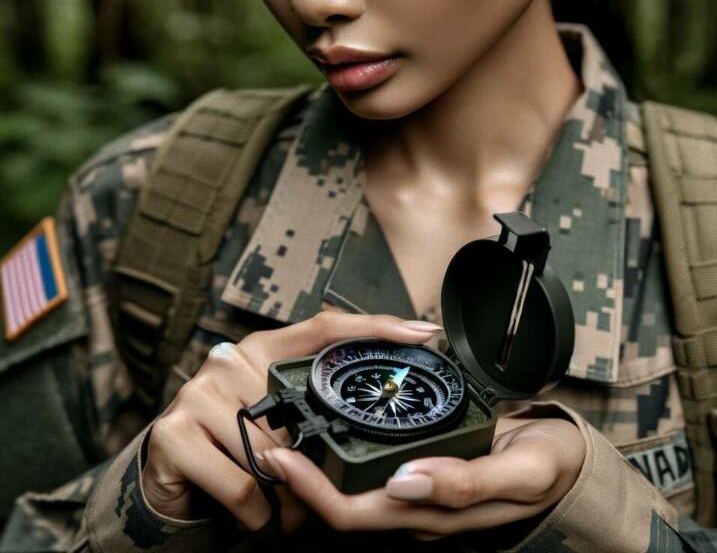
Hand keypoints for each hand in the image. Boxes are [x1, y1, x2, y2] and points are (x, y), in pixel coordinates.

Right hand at [141, 312, 442, 532]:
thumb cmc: (233, 440)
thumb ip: (309, 402)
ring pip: (272, 456)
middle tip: (316, 490)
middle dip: (315, 463)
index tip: (423, 331)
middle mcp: (230, 360)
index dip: (375, 327)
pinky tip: (253, 514)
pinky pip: (241, 486)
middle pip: (300, 413)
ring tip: (283, 508)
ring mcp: (199, 393)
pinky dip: (256, 514)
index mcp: (262, 349)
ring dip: (287, 497)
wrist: (169, 471)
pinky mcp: (175, 433)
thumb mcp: (274, 413)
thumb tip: (375, 408)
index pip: (324, 328)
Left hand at [254, 415, 584, 540]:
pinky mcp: (427, 470)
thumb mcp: (518, 471)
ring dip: (320, 466)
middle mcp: (419, 507)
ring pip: (358, 488)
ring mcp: (421, 491)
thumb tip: (406, 483)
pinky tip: (338, 425)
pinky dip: (350, 450)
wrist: (569, 462)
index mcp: (434, 513)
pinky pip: (379, 468)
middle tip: (272, 437)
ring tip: (291, 430)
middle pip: (345, 505)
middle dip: (303, 477)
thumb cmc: (548, 468)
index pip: (356, 514)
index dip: (313, 492)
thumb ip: (465, 482)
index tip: (283, 458)